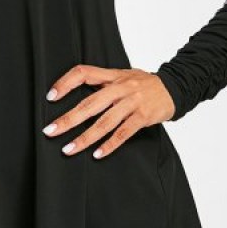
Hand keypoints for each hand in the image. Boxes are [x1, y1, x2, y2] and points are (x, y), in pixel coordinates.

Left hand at [42, 65, 175, 158]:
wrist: (176, 87)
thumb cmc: (144, 84)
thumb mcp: (123, 76)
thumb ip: (103, 82)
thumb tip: (76, 93)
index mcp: (112, 76)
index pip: (84, 73)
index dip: (66, 83)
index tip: (51, 97)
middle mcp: (121, 88)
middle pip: (90, 103)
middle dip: (68, 119)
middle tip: (50, 131)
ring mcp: (132, 102)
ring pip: (105, 122)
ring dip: (85, 137)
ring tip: (68, 149)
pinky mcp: (143, 117)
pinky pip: (124, 133)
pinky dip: (110, 144)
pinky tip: (97, 154)